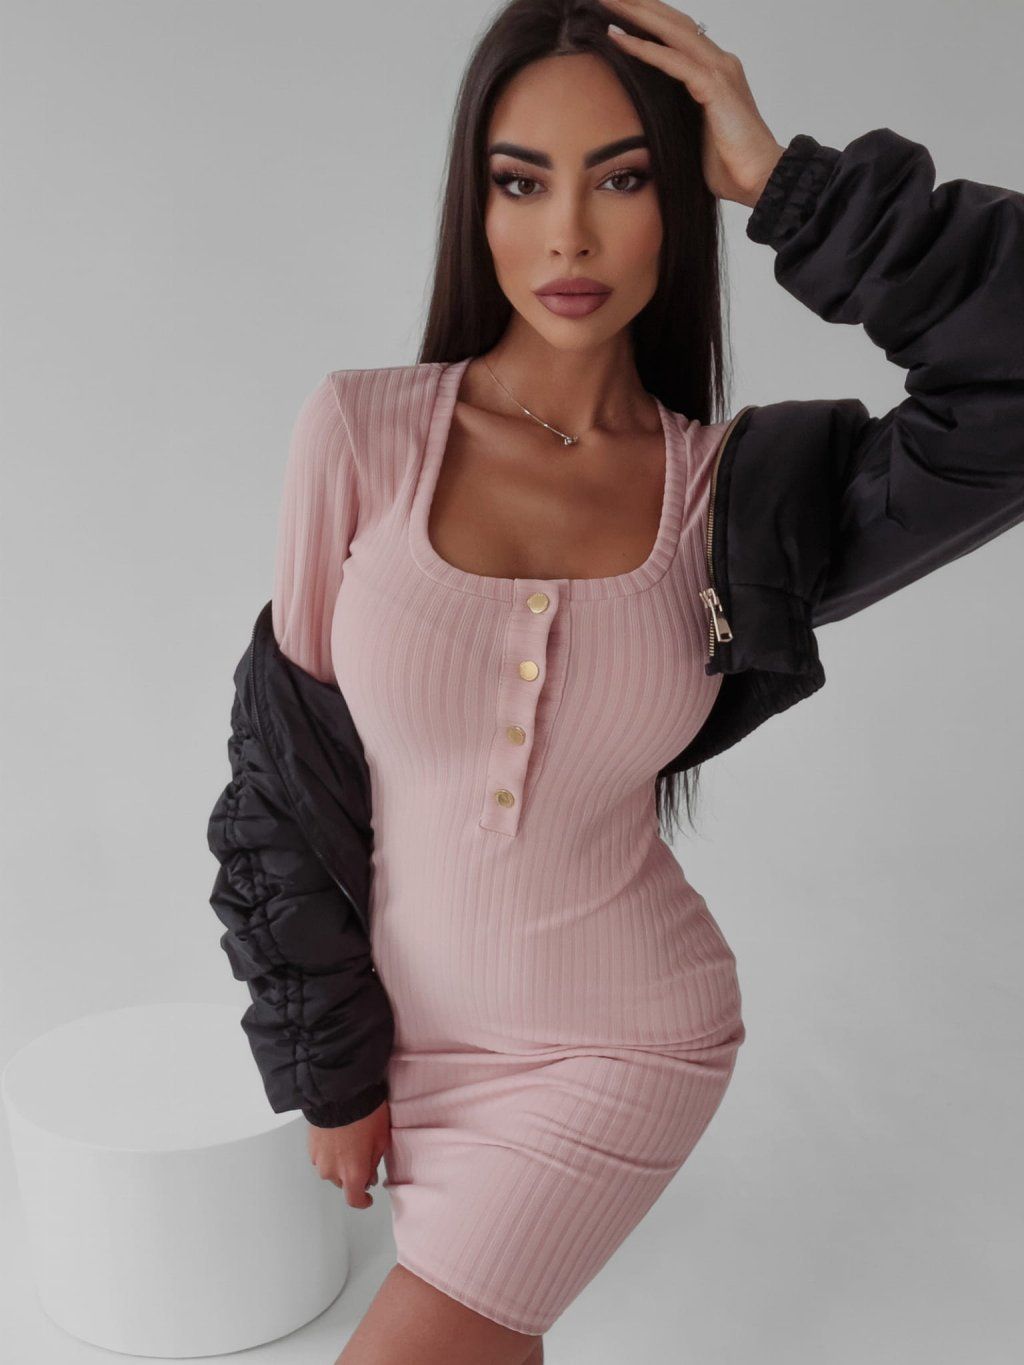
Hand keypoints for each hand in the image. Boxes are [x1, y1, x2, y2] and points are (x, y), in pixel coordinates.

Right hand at [307, 1099, 390, 1208]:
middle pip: (343, 1183)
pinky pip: (321, 1158)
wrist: (340, 1093)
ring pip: (331, 1171)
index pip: (354, 1199)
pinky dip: (329, 1153)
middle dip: (353, 1175)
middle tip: (362, 1157)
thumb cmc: (365, 1115)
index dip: (362, 1201)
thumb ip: (373, 1164)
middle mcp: (332, 1172)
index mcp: (352, 1174)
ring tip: (348, 1143)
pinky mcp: (310, 1148)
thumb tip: (369, 1177)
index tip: (367, 1197)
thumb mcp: (380, 1140)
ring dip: (339, 1164)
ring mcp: (319, 1160)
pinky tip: (337, 1137)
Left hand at [603, 0, 786, 206]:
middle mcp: (719, 63)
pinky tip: (619, 38)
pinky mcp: (715, 88)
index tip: (619, 9)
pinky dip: (645, 49)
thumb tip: (652, 120)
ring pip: (672, 31)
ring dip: (637, 15)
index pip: (677, 34)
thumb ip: (679, 116)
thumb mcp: (695, 134)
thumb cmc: (731, 166)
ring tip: (608, 2)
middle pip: (673, 22)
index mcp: (716, 72)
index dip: (649, 18)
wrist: (762, 181)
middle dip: (639, 5)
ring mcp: (719, 72)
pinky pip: (673, 61)